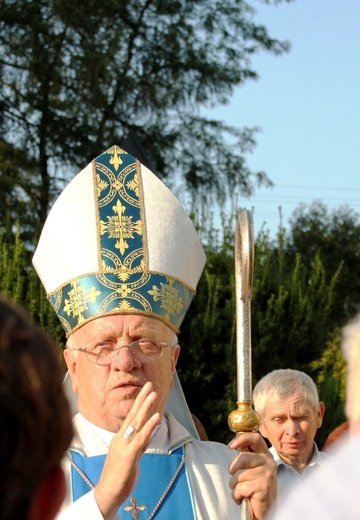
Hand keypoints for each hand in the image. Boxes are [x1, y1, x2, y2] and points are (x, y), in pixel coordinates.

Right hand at [94, 382, 159, 519]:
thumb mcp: (130, 456)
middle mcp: (121, 438)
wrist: (107, 494)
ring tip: (154, 394)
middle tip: (150, 384)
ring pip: (136, 422)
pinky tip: (157, 417)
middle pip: (133, 415)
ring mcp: (123, 446)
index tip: (145, 390)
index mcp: (120, 438)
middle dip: (142, 399)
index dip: (138, 403)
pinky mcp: (128, 456)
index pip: (131, 416)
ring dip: (146, 407)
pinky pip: (140, 438)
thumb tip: (147, 434)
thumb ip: (138, 444)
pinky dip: (149, 426)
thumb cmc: (118, 476)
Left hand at [228, 432, 276, 519]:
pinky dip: (237, 495)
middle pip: (242, 457)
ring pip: (238, 474)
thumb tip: (234, 444)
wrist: (265, 511)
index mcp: (265, 455)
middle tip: (236, 480)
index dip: (241, 439)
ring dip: (235, 486)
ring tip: (242, 491)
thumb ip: (246, 457)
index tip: (231, 446)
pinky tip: (244, 498)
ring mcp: (267, 474)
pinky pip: (240, 488)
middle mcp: (268, 462)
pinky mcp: (263, 486)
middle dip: (233, 470)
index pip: (255, 438)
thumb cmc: (255, 489)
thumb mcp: (252, 469)